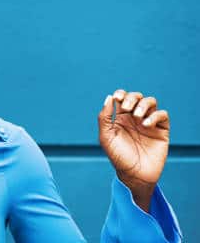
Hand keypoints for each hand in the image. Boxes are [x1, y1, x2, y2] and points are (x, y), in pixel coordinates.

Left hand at [98, 89, 169, 211]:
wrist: (134, 175)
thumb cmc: (118, 157)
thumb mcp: (106, 136)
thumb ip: (104, 117)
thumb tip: (108, 97)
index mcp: (120, 117)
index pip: (122, 97)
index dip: (120, 93)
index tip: (117, 98)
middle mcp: (135, 118)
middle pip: (136, 96)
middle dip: (131, 98)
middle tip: (127, 109)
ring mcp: (148, 123)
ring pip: (151, 102)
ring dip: (143, 104)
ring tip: (137, 117)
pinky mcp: (161, 130)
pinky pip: (163, 115)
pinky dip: (155, 116)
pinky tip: (145, 125)